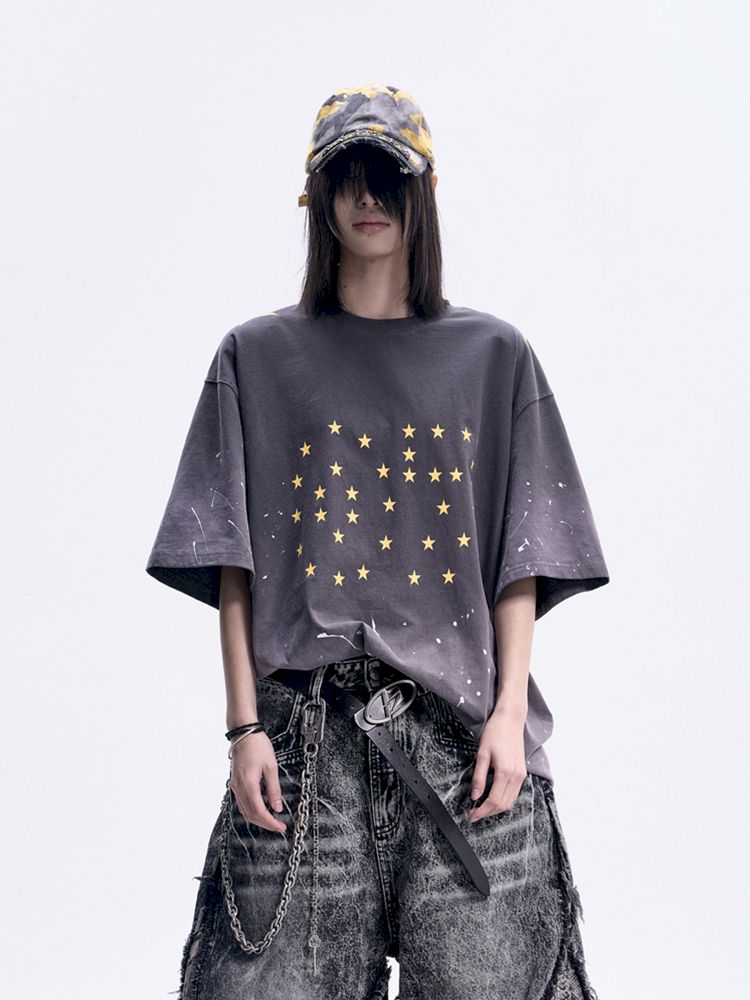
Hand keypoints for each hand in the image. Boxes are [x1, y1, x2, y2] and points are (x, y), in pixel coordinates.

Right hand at [229, 732, 287, 832]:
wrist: (243, 733)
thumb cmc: (258, 746)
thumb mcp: (271, 766)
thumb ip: (274, 789)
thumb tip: (278, 808)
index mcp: (249, 784)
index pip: (259, 812)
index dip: (270, 823)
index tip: (281, 827)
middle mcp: (239, 788)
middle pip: (251, 815)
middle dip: (265, 824)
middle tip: (278, 827)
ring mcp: (235, 786)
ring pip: (245, 811)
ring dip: (258, 819)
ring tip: (272, 821)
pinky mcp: (235, 783)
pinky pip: (241, 803)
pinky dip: (251, 811)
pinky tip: (261, 810)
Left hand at [467, 706, 527, 822]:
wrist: (510, 719)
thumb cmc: (495, 732)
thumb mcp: (482, 753)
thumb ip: (479, 777)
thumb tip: (475, 796)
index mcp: (505, 772)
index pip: (493, 800)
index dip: (481, 811)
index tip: (471, 815)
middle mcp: (516, 776)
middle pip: (503, 805)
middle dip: (488, 813)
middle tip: (473, 815)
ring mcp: (521, 775)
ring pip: (510, 802)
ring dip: (496, 809)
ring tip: (482, 809)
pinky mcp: (522, 772)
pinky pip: (514, 793)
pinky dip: (504, 801)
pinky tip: (493, 799)